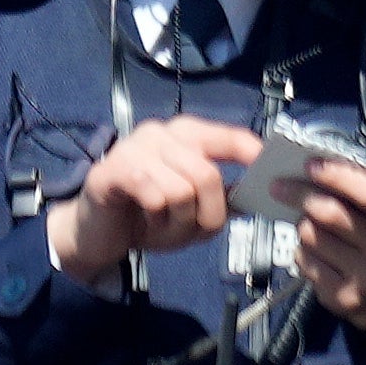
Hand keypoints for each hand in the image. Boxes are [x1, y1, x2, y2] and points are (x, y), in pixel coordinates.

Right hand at [49, 119, 260, 280]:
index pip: (228, 136)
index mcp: (185, 135)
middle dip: (207, 214)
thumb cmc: (148, 216)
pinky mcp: (112, 170)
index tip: (268, 167)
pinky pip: (154, 195)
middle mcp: (161, 133)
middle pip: (207, 175)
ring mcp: (134, 148)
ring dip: (177, 220)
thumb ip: (225, 199)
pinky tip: (145, 217)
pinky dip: (156, 217)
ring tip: (161, 222)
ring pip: (182, 190)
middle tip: (191, 228)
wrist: (97, 231)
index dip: (251, 152)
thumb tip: (258, 194)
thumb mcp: (195, 212)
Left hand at [294, 153, 365, 339]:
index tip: (309, 165)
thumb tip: (308, 151)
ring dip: (302, 224)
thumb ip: (361, 172)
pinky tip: (313, 249)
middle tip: (278, 186)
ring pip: (312, 236)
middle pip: (331, 213)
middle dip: (299, 194)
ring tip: (307, 222)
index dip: (336, 176)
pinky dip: (301, 250)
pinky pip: (305, 261)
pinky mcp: (345, 297)